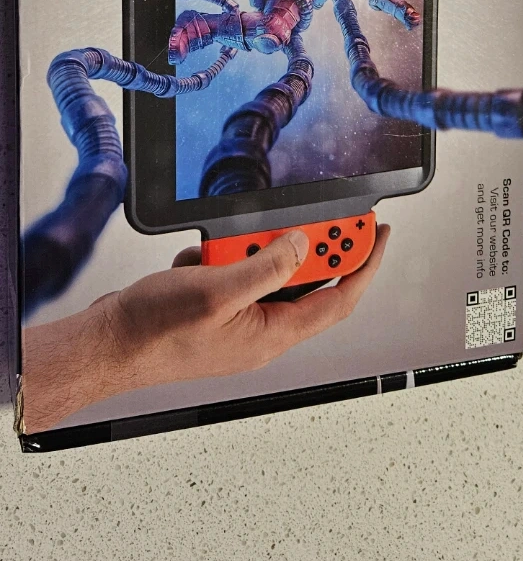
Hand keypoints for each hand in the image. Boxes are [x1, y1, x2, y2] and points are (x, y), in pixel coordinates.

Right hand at [21, 225, 389, 431]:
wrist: (106, 344)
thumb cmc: (153, 333)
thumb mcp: (216, 291)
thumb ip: (266, 267)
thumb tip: (304, 246)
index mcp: (272, 335)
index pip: (339, 299)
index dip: (364, 263)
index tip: (378, 231)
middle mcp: (260, 331)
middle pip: (304, 280)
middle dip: (301, 245)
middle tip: (306, 216)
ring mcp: (236, 320)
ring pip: (264, 272)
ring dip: (247, 250)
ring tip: (221, 246)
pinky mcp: (213, 308)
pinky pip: (232, 272)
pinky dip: (218, 257)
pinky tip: (195, 259)